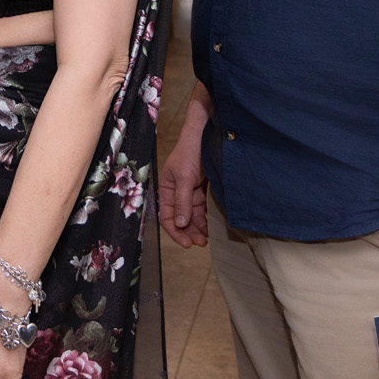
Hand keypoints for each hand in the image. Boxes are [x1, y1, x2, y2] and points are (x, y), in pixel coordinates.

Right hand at [160, 127, 208, 247]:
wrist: (206, 135)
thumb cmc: (190, 152)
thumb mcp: (184, 178)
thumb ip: (182, 202)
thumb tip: (180, 224)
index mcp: (167, 189)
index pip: (167, 217)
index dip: (175, 232)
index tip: (187, 244)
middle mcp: (177, 192)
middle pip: (180, 218)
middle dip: (189, 232)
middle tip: (201, 243)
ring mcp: (190, 190)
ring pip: (192, 215)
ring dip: (198, 227)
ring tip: (207, 238)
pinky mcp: (202, 188)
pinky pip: (202, 207)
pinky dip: (205, 217)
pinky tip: (211, 225)